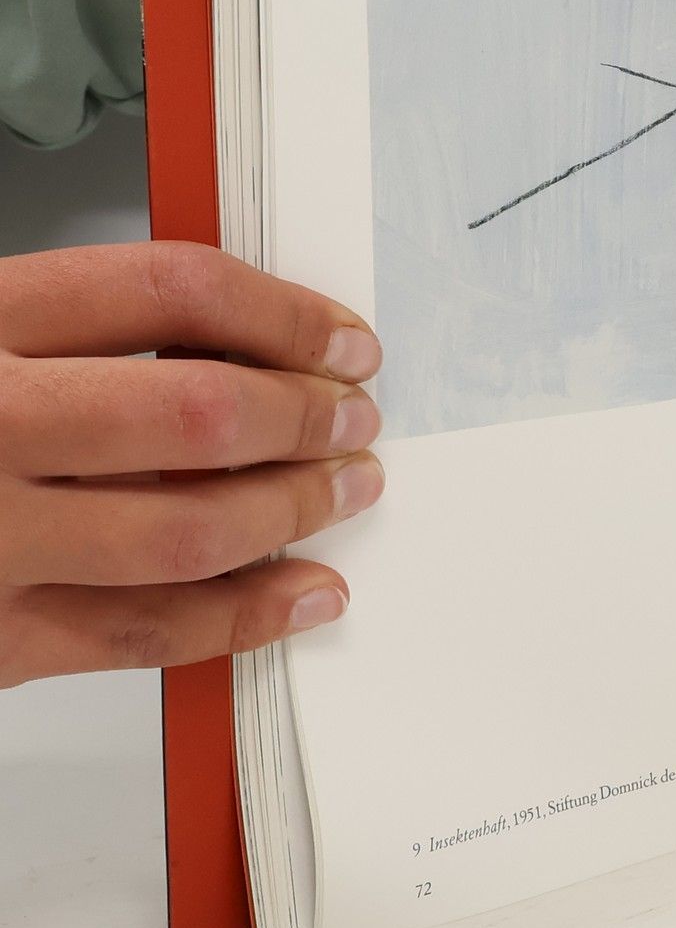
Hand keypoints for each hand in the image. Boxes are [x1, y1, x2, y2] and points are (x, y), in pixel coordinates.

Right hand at [0, 243, 382, 687]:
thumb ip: (64, 326)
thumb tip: (231, 338)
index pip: (171, 292)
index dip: (284, 312)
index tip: (342, 336)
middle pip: (200, 413)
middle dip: (307, 416)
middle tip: (358, 417)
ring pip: (189, 531)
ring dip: (297, 510)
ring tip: (350, 487)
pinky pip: (143, 634)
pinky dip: (246, 617)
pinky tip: (305, 592)